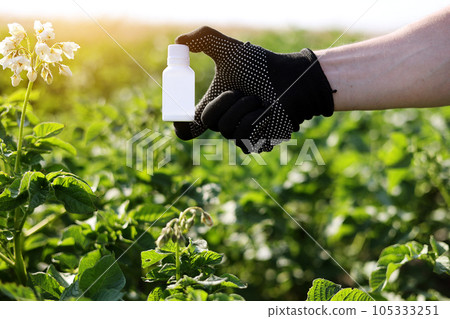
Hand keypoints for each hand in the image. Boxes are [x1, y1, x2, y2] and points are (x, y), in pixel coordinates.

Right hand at [173, 26, 334, 152]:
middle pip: (209, 121)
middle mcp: (224, 123)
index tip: (179, 118)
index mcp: (214, 107)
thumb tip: (179, 41)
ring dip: (243, 109)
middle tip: (241, 91)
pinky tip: (267, 114)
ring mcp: (239, 135)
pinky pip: (245, 139)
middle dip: (224, 101)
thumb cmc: (262, 66)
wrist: (291, 79)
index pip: (189, 128)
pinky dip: (256, 122)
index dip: (181, 127)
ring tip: (259, 99)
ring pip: (228, 130)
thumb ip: (204, 39)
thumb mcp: (231, 50)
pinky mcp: (256, 143)